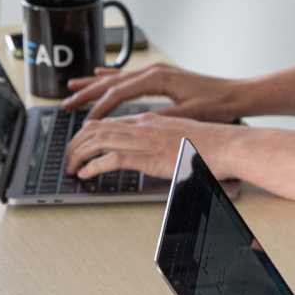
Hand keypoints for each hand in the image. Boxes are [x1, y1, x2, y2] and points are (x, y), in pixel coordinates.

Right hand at [62, 62, 242, 123]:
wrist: (236, 95)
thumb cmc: (216, 105)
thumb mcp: (187, 115)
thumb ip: (161, 117)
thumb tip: (136, 124)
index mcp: (158, 79)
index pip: (119, 93)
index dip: (101, 107)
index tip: (86, 122)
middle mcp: (154, 71)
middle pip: (112, 82)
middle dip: (88, 93)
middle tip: (66, 104)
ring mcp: (157, 71)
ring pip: (117, 77)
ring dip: (94, 84)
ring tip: (72, 89)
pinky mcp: (161, 75)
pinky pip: (128, 75)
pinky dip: (111, 76)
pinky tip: (99, 75)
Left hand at [64, 113, 237, 186]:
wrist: (227, 145)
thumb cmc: (211, 144)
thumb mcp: (180, 136)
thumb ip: (162, 141)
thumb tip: (153, 153)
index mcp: (150, 119)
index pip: (109, 121)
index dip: (88, 133)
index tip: (78, 144)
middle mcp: (143, 125)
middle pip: (97, 128)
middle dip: (76, 143)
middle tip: (67, 157)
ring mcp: (145, 139)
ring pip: (98, 140)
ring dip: (78, 155)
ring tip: (70, 167)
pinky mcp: (149, 156)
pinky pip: (111, 159)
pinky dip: (93, 167)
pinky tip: (85, 175)